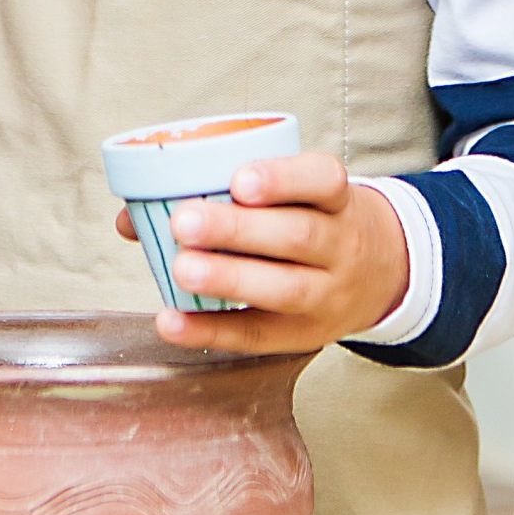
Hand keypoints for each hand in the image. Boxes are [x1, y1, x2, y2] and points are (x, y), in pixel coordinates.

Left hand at [120, 154, 410, 354]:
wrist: (381, 273)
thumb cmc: (312, 221)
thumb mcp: (296, 195)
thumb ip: (222, 194)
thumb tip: (132, 216)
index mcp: (336, 199)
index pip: (323, 180)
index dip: (283, 179)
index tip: (239, 181)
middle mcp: (341, 245)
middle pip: (297, 236)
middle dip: (237, 230)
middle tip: (183, 222)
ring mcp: (328, 294)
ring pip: (285, 288)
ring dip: (228, 278)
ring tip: (181, 269)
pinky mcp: (305, 335)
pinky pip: (258, 334)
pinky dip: (211, 330)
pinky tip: (171, 321)